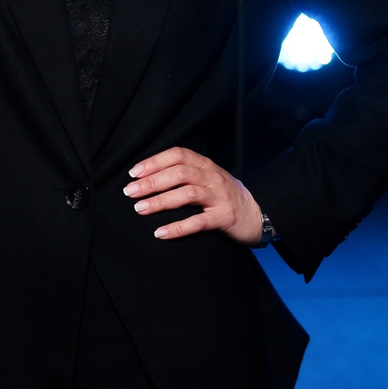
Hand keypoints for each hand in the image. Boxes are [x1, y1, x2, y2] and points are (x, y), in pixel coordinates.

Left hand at [124, 146, 263, 244]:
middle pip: (180, 173)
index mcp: (205, 165)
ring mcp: (220, 197)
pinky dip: (178, 227)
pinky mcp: (225, 217)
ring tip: (140, 209)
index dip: (154, 161)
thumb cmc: (224, 195)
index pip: (178, 155)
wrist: (257, 215)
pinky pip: (198, 222)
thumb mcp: (207, 178)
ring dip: (161, 201)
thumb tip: (148, 176)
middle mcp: (213, 177)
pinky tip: (160, 233)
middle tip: (130, 192)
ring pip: (187, 194)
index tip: (134, 173)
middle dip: (152, 182)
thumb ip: (185, 173)